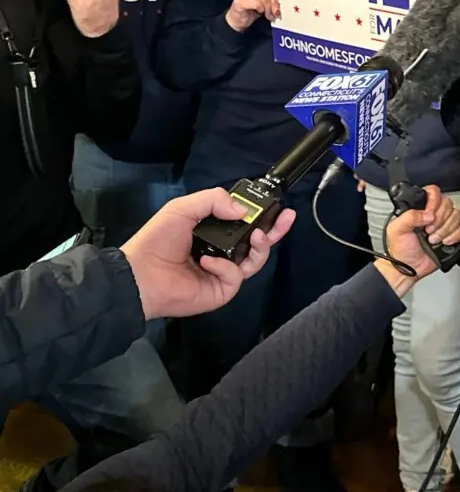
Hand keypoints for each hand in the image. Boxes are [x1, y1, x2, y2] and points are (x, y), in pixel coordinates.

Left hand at [121, 188, 296, 319]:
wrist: (140, 274)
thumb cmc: (157, 241)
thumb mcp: (183, 208)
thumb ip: (213, 200)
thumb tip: (243, 210)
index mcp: (213, 232)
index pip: (244, 223)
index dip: (261, 215)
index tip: (275, 205)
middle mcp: (222, 252)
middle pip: (258, 242)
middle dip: (275, 230)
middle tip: (286, 218)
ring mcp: (223, 272)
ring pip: (255, 260)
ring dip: (260, 246)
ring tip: (257, 236)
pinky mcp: (221, 290)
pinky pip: (236, 276)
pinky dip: (225, 267)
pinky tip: (207, 262)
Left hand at [376, 185, 459, 286]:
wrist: (409, 268)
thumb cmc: (400, 250)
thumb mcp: (396, 229)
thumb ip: (409, 216)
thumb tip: (428, 214)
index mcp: (419, 208)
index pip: (433, 192)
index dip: (434, 202)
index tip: (429, 215)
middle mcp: (432, 214)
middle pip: (448, 204)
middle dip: (439, 220)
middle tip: (428, 230)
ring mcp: (443, 224)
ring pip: (457, 215)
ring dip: (445, 229)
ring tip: (433, 239)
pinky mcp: (452, 235)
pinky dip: (455, 235)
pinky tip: (445, 242)